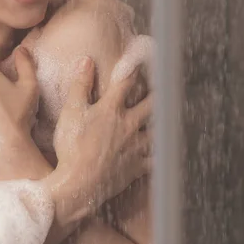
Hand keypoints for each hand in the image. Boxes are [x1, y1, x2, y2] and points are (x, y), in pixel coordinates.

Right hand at [45, 57, 152, 222]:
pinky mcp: (136, 167)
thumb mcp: (71, 111)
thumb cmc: (72, 147)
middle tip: (167, 86)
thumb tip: (86, 61)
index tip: (141, 60)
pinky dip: (162, 155)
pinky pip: (155, 160)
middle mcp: (128, 126)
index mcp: (111, 110)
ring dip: (164, 123)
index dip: (133, 70)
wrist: (79, 184)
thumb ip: (79, 85)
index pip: (125, 84)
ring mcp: (135, 147)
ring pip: (157, 132)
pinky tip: (167, 154)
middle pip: (150, 106)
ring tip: (171, 117)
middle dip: (159, 94)